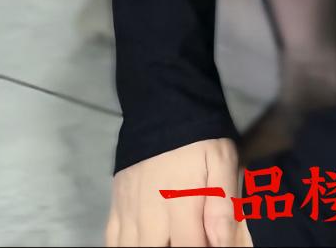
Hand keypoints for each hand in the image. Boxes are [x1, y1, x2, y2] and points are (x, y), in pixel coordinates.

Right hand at [104, 136, 253, 246]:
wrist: (162, 101)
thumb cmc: (198, 134)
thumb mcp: (222, 158)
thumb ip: (222, 203)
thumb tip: (221, 244)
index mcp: (181, 202)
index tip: (211, 243)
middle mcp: (150, 212)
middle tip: (188, 237)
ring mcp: (129, 209)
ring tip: (166, 238)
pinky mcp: (116, 203)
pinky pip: (113, 240)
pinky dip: (124, 247)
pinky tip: (140, 243)